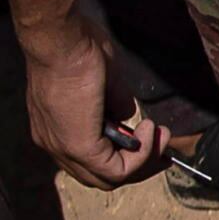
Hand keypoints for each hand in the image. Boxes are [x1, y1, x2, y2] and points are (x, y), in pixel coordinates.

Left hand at [20, 20, 160, 188]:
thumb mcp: (104, 81)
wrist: (60, 41)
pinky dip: (141, 155)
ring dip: (143, 161)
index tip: (149, 136)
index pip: (90, 159)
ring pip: (108, 178)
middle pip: (99, 176)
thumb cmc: (77, 48)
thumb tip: (127, 116)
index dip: (123, 154)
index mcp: (55, 129)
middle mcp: (54, 144)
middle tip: (163, 144)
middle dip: (138, 166)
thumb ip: (115, 103)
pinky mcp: (80, 146)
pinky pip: (117, 169)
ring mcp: (65, 148)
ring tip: (159, 133)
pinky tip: (149, 130)